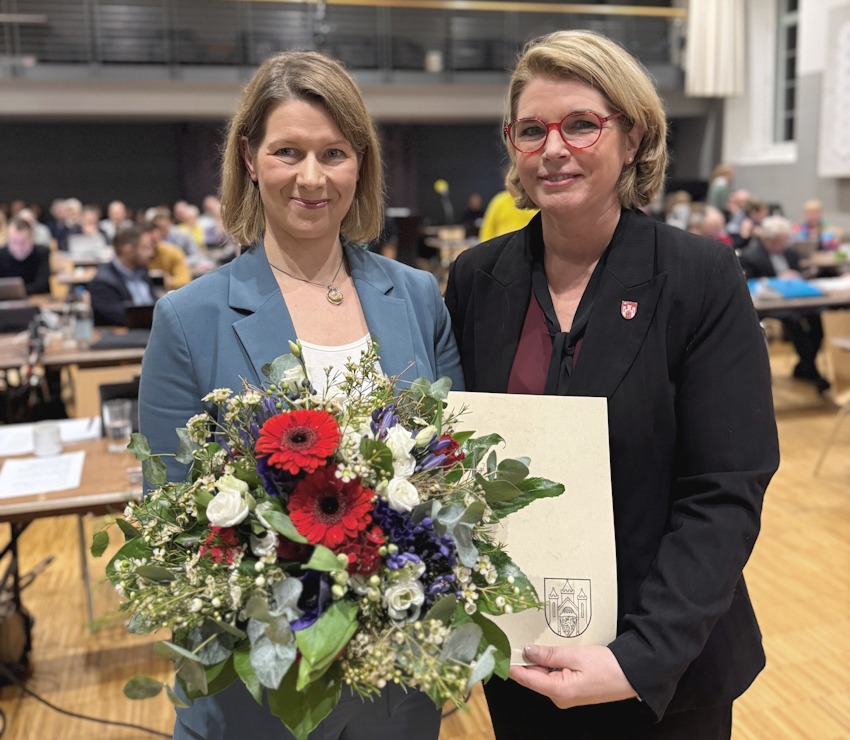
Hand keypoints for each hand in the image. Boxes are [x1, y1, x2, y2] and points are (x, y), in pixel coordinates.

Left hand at [508, 644, 637, 709]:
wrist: (631, 675)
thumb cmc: (607, 667)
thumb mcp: (575, 655)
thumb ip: (549, 654)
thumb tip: (526, 651)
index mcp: (558, 692)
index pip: (525, 678)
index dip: (511, 663)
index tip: (499, 649)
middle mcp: (559, 697)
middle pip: (533, 676)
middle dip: (525, 658)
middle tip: (516, 637)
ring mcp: (564, 694)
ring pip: (542, 674)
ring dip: (539, 659)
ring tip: (533, 639)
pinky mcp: (570, 689)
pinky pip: (553, 675)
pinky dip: (549, 662)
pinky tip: (549, 649)